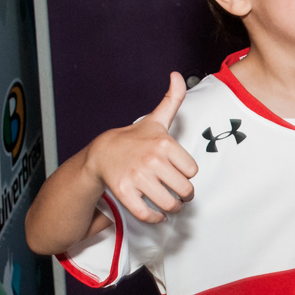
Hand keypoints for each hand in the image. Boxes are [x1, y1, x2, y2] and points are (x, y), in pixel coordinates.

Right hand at [87, 72, 198, 222]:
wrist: (102, 152)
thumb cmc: (134, 138)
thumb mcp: (156, 119)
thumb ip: (172, 99)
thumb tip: (177, 75)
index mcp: (164, 144)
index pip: (192, 171)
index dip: (186, 174)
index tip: (178, 172)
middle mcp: (152, 160)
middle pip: (185, 190)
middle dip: (184, 195)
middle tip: (179, 194)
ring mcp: (137, 177)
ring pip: (169, 204)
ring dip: (173, 208)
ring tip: (170, 205)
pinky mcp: (125, 193)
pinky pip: (147, 214)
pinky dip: (155, 219)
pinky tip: (157, 214)